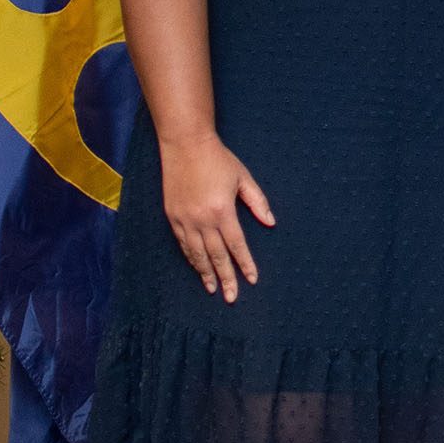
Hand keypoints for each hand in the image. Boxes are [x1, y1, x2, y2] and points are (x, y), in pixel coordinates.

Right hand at [159, 133, 273, 302]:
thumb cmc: (219, 160)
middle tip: (232, 297)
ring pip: (197, 254)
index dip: (245, 263)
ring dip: (206, 273)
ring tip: (214, 289)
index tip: (252, 279)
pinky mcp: (172, 217)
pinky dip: (191, 258)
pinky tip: (198, 268)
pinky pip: (183, 244)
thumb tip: (270, 223)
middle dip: (226, 277)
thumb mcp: (243, 178)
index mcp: (222, 210)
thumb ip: (257, 202)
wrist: (186, 146)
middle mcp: (202, 219)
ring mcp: (184, 220)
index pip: (236, 245)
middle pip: (216, 255)